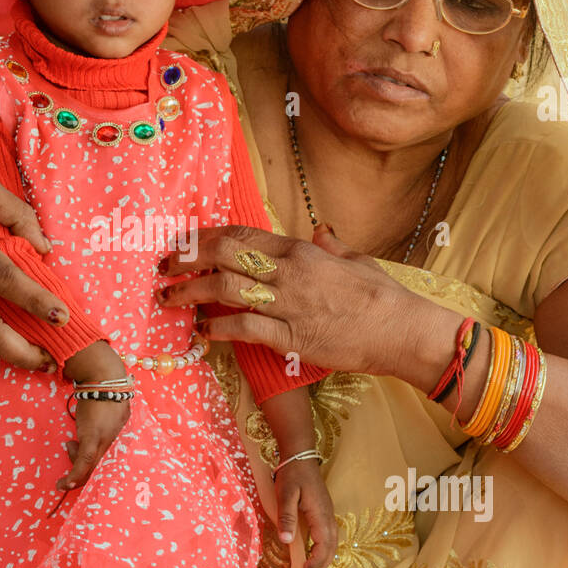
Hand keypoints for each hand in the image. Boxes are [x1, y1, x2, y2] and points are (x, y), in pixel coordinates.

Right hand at [57, 341, 128, 488]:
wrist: (104, 376)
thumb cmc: (107, 389)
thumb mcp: (112, 410)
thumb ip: (106, 424)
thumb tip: (92, 433)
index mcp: (120, 436)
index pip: (108, 462)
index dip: (96, 472)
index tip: (81, 474)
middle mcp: (114, 442)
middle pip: (99, 468)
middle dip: (82, 473)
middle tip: (68, 472)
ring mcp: (104, 440)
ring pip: (90, 466)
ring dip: (75, 470)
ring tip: (69, 447)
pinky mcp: (92, 436)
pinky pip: (84, 462)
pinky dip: (75, 475)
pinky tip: (65, 483)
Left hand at [157, 222, 425, 376]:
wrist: (403, 329)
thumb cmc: (382, 296)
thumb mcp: (356, 259)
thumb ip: (331, 245)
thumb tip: (321, 230)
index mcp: (301, 250)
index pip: (242, 234)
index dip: (206, 237)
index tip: (184, 243)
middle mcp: (290, 272)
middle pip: (225, 255)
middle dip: (188, 259)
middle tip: (165, 268)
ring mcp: (289, 304)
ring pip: (227, 289)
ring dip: (192, 292)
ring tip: (170, 298)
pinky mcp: (293, 337)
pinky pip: (246, 328)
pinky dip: (219, 327)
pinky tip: (203, 330)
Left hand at [273, 458, 336, 567]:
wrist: (300, 456)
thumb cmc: (292, 475)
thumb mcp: (286, 494)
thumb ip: (287, 517)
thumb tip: (286, 541)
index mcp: (320, 514)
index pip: (323, 544)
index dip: (316, 561)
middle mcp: (328, 515)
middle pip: (332, 546)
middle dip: (323, 564)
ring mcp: (328, 512)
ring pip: (333, 540)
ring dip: (326, 557)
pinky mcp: (325, 510)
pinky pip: (330, 534)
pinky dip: (326, 547)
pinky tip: (317, 550)